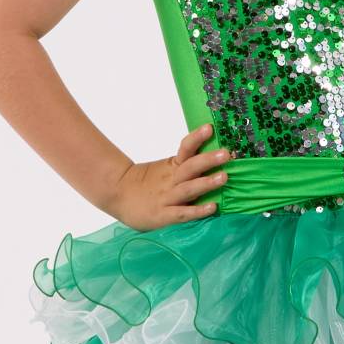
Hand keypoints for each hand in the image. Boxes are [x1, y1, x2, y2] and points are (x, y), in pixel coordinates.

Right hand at [108, 123, 232, 229]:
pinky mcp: (164, 215)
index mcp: (172, 166)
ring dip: (206, 183)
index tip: (210, 128)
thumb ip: (186, 164)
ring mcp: (167, 197)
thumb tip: (217, 154)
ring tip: (224, 177)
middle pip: (190, 167)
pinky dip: (197, 211)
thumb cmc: (147, 182)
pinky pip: (182, 213)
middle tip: (226, 154)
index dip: (197, 138)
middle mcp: (172, 180)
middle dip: (208, 160)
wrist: (117, 194)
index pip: (185, 148)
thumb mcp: (165, 168)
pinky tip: (212, 208)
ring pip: (188, 189)